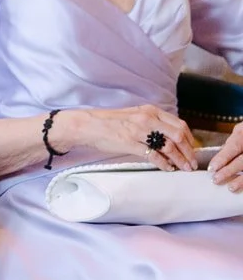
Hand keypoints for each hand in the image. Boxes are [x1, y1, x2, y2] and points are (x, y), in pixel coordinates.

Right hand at [58, 105, 197, 171]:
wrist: (88, 125)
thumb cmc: (109, 122)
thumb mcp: (134, 115)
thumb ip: (152, 122)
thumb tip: (169, 136)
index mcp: (150, 111)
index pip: (179, 124)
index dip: (190, 139)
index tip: (192, 149)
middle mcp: (147, 119)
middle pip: (178, 136)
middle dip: (189, 151)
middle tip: (192, 162)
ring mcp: (139, 131)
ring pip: (169, 147)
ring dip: (180, 160)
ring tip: (184, 168)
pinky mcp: (131, 143)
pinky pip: (154, 155)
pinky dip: (164, 164)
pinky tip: (168, 168)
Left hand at [210, 122, 242, 190]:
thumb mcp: (241, 132)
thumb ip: (232, 144)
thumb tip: (219, 159)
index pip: (234, 146)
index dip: (222, 158)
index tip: (212, 168)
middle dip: (229, 171)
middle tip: (216, 179)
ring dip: (241, 181)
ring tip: (231, 187)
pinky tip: (242, 188)